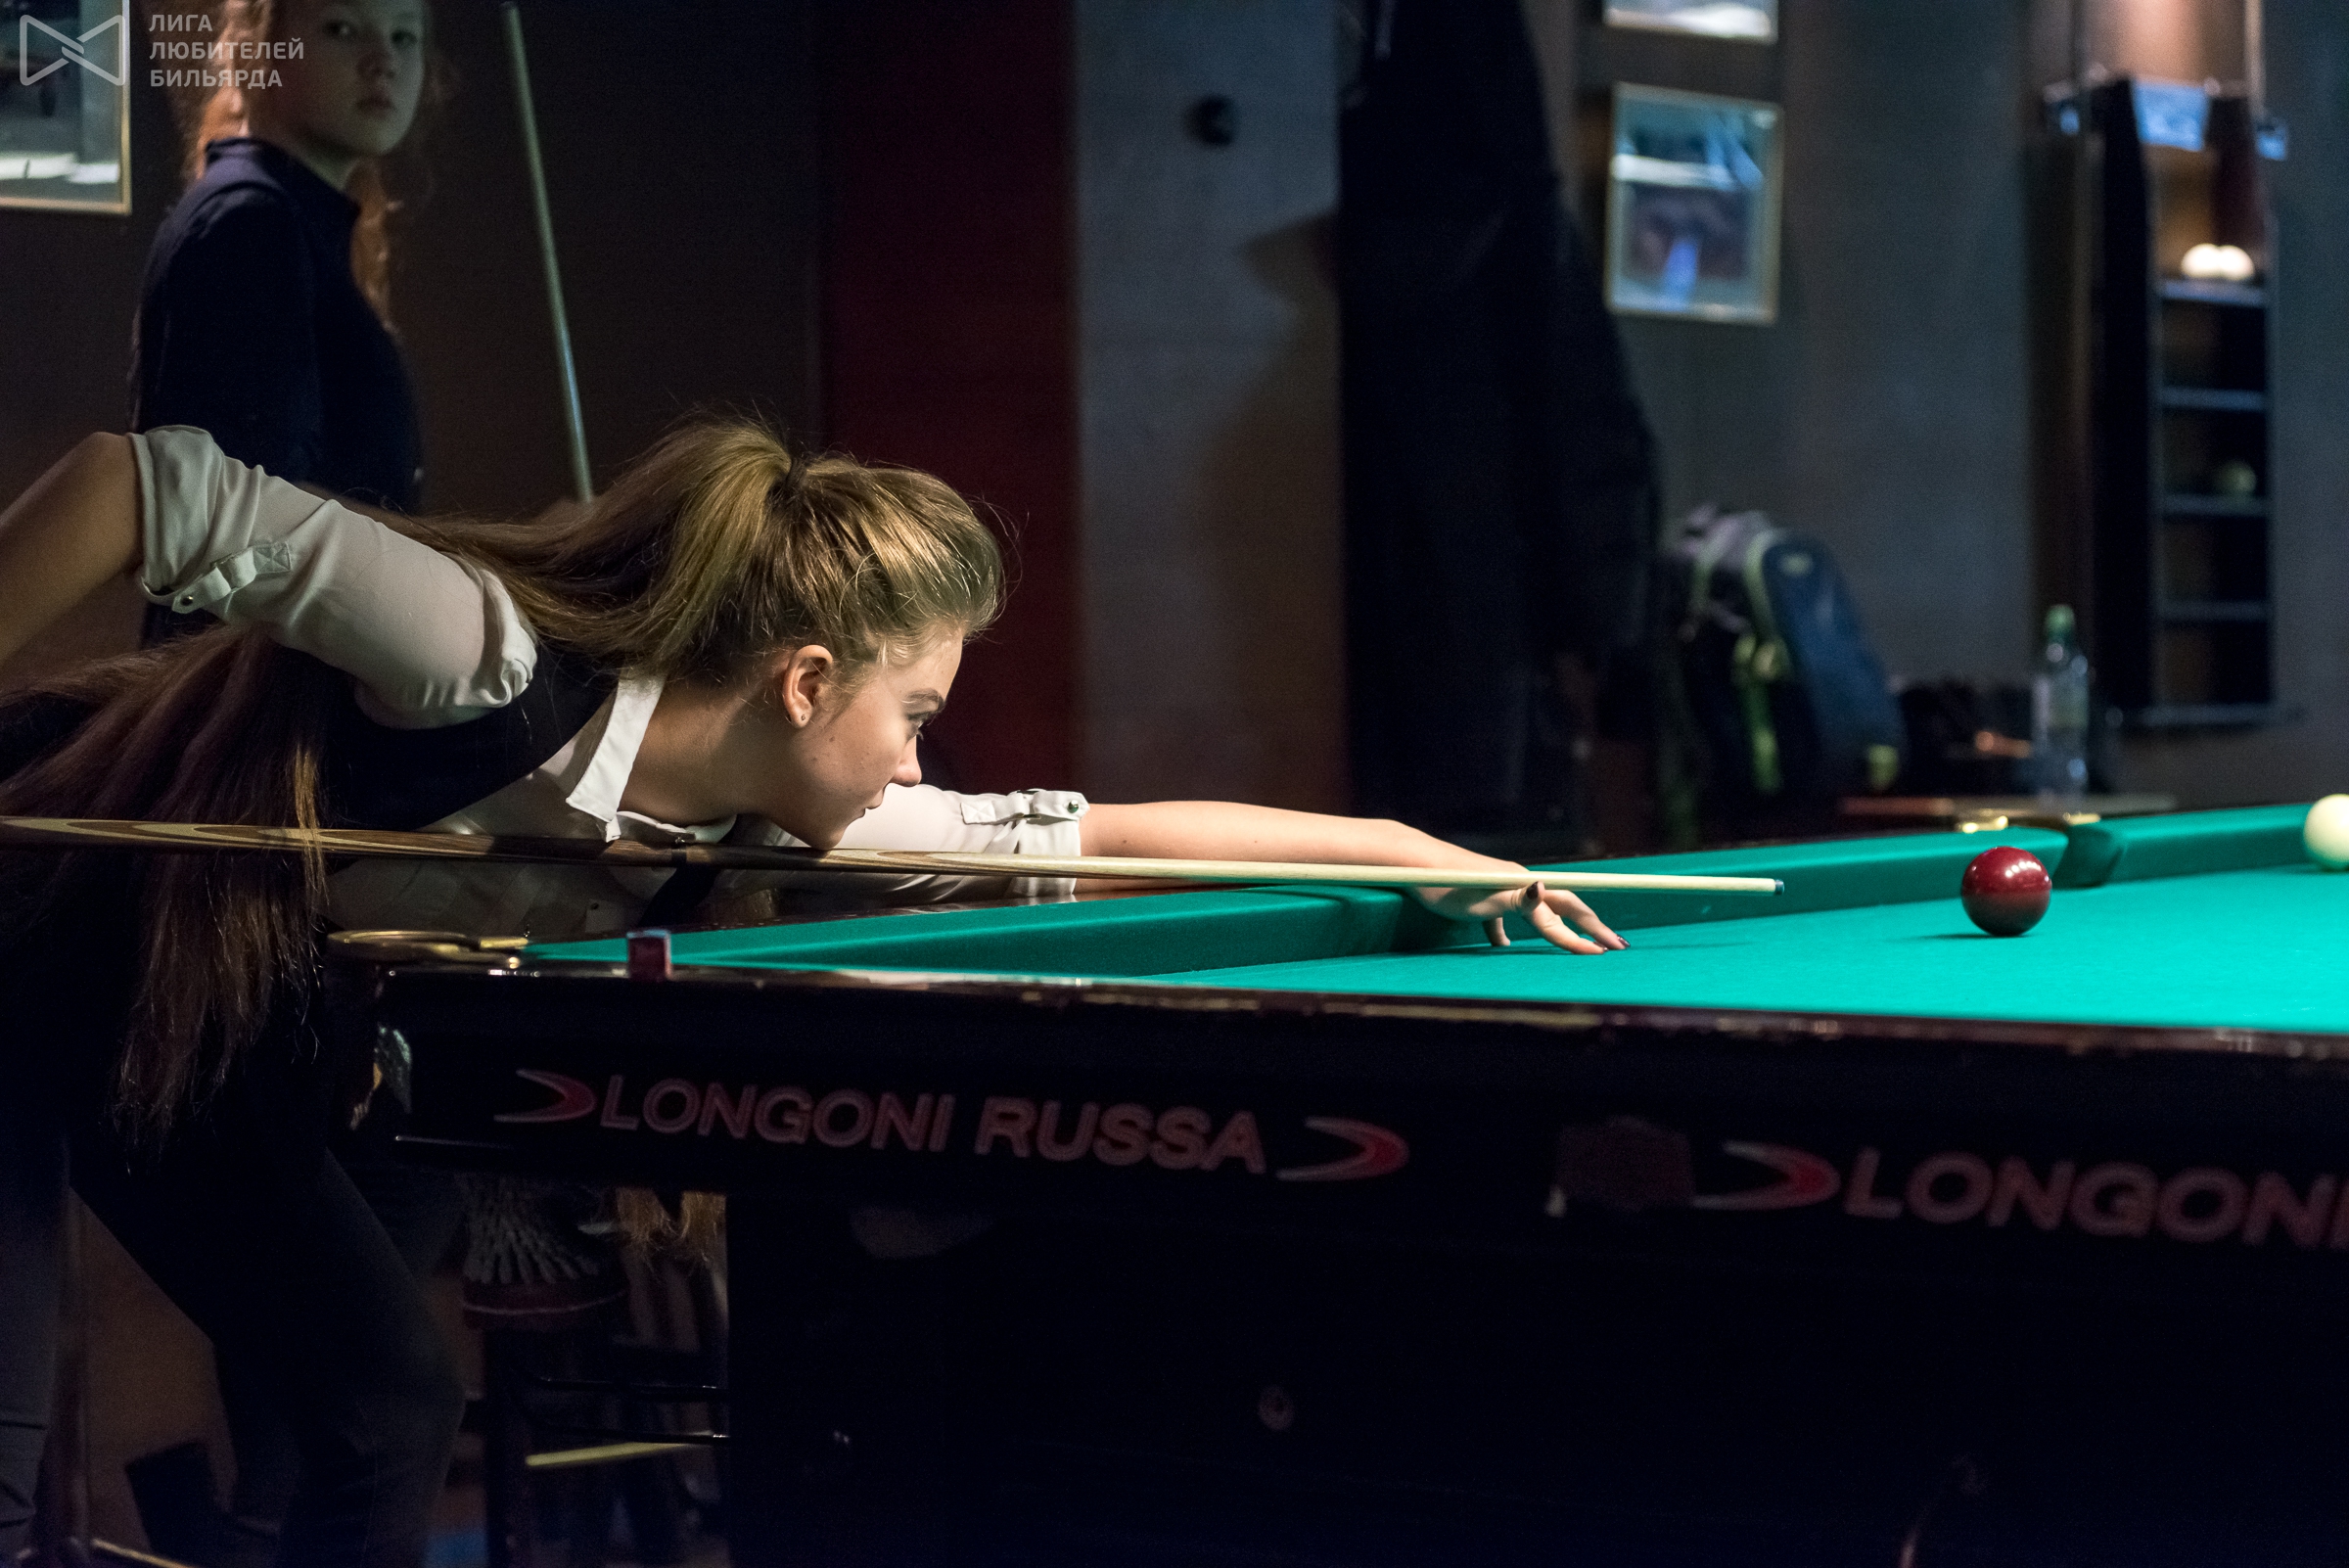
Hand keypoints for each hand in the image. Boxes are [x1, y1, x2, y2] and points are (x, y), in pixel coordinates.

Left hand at [1413, 853, 1626, 954]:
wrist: (1414, 862)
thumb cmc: (1447, 884)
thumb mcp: (1485, 896)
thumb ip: (1518, 898)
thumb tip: (1545, 887)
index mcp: (1524, 886)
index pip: (1564, 914)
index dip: (1585, 935)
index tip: (1608, 952)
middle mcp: (1518, 883)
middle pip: (1561, 907)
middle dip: (1588, 927)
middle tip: (1615, 944)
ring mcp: (1500, 889)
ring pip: (1535, 912)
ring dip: (1555, 928)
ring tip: (1574, 943)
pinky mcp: (1479, 896)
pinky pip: (1501, 917)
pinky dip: (1506, 933)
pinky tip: (1501, 946)